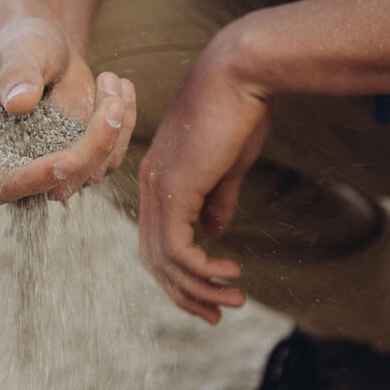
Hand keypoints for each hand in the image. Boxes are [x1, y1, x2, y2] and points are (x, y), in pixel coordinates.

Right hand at [0, 16, 136, 202]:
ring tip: (111, 79)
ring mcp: (50, 164)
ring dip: (113, 131)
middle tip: (113, 102)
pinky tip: (120, 88)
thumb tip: (20, 103)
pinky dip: (123, 126)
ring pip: (90, 173)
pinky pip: (110, 158)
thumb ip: (17, 74)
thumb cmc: (22, 44)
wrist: (46, 45)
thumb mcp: (17, 50)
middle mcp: (14, 162)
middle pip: (55, 184)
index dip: (31, 180)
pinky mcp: (81, 158)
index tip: (67, 159)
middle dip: (91, 148)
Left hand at [138, 28, 271, 323]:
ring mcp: (159, 188)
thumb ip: (216, 198)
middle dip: (184, 292)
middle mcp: (150, 186)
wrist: (239, 73)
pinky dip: (202, 269)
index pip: (156, 238)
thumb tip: (214, 231)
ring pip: (165, 259)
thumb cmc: (238, 110)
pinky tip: (230, 273)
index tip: (209, 293)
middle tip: (215, 315)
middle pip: (153, 257)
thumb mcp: (227, 164)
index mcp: (159, 179)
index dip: (179, 272)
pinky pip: (178, 247)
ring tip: (233, 301)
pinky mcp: (175, 188)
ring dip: (199, 288)